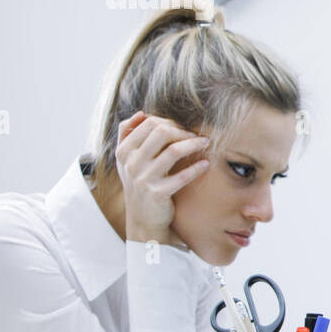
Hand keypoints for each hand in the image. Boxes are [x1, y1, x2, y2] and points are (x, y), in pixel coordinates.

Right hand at [115, 111, 211, 245]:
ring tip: (206, 143)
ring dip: (194, 144)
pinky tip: (206, 164)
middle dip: (183, 130)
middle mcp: (131, 163)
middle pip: (161, 132)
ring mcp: (143, 179)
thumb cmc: (139, 182)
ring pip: (173, 151)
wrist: (142, 218)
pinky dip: (196, 168)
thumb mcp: (127, 160)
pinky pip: (182, 176)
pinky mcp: (158, 194)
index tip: (182, 128)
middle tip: (196, 135)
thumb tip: (141, 113)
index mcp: (123, 151)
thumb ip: (128, 135)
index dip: (169, 122)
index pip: (148, 123)